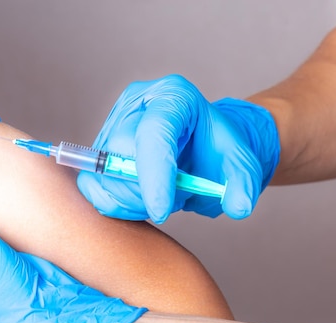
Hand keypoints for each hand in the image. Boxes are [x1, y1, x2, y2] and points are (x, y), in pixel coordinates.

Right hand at [77, 74, 279, 222]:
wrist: (203, 150)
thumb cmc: (219, 153)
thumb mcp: (242, 166)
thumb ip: (243, 185)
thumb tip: (236, 207)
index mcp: (174, 97)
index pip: (153, 134)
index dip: (153, 175)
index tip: (161, 211)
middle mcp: (137, 104)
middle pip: (120, 154)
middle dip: (143, 191)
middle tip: (172, 202)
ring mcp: (113, 124)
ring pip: (102, 174)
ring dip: (130, 200)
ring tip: (160, 199)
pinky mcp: (100, 148)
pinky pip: (92, 185)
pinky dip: (114, 203)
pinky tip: (139, 202)